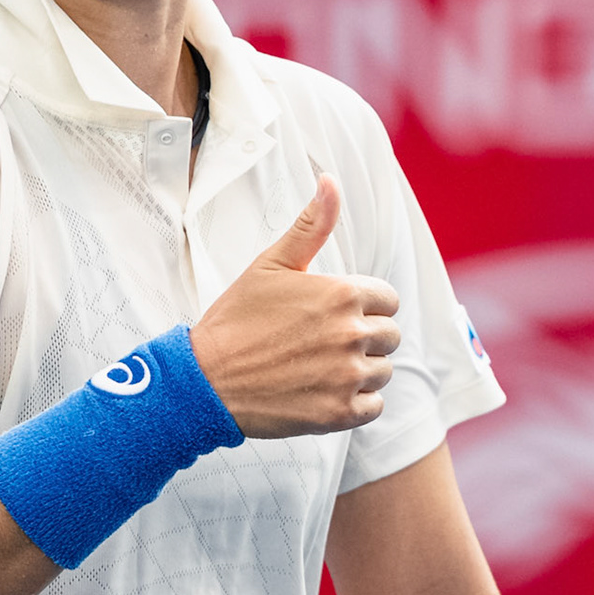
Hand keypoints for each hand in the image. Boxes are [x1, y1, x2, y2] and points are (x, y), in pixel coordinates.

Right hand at [189, 174, 400, 437]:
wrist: (205, 379)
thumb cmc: (235, 320)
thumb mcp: (271, 264)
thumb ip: (311, 226)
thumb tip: (330, 182)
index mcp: (342, 294)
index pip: (387, 299)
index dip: (362, 306)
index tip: (333, 315)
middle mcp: (351, 334)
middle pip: (389, 335)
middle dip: (364, 337)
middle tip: (323, 342)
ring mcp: (347, 375)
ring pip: (382, 371)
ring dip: (360, 370)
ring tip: (319, 366)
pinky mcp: (339, 413)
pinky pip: (373, 406)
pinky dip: (355, 402)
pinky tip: (324, 391)